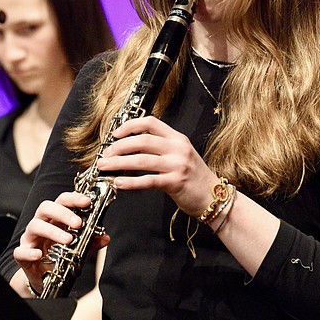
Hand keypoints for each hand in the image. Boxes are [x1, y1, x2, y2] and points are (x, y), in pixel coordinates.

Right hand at [15, 191, 109, 292]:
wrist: (45, 278)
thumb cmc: (61, 257)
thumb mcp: (79, 250)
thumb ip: (91, 243)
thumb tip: (105, 238)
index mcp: (55, 219)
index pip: (62, 201)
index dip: (74, 199)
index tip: (87, 201)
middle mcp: (41, 224)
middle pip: (46, 208)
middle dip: (63, 213)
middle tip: (78, 223)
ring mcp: (30, 238)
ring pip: (35, 226)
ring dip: (52, 231)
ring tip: (68, 240)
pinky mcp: (22, 254)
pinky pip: (21, 251)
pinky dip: (29, 252)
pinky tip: (39, 255)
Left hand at [95, 116, 218, 216]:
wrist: (214, 196)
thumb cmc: (194, 178)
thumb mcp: (181, 155)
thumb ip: (161, 148)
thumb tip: (131, 148)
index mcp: (177, 139)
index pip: (151, 123)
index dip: (130, 126)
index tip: (116, 134)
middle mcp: (177, 148)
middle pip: (142, 141)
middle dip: (119, 147)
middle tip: (106, 155)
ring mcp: (177, 165)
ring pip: (141, 160)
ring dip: (119, 163)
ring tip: (105, 167)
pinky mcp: (175, 182)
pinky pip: (148, 180)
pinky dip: (130, 182)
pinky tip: (118, 183)